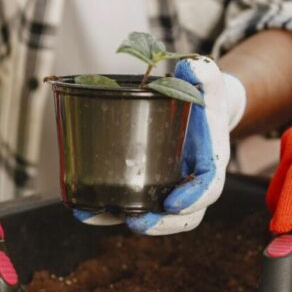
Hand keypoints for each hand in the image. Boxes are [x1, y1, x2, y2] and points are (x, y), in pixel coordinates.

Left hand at [74, 56, 246, 234]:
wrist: (197, 106)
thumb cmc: (202, 96)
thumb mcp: (207, 82)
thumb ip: (205, 73)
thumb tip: (193, 66)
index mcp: (210, 163)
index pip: (207, 188)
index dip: (193, 199)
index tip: (173, 203)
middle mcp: (191, 183)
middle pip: (182, 216)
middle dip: (160, 225)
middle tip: (135, 222)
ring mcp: (167, 189)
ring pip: (152, 218)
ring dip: (122, 221)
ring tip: (94, 215)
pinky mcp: (146, 187)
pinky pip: (129, 206)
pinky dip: (105, 212)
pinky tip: (81, 208)